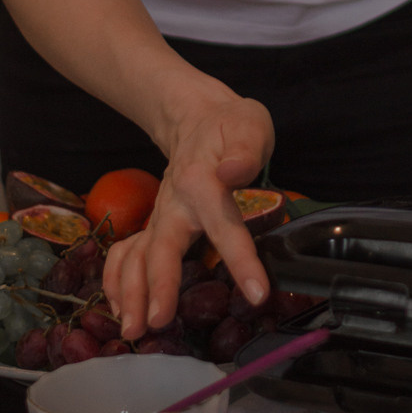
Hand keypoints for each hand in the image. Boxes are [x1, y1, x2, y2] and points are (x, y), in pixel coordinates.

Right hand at [102, 93, 274, 338]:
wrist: (197, 118)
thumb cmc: (231, 126)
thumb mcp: (250, 125)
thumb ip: (245, 150)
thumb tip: (233, 172)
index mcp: (203, 182)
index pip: (225, 225)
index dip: (241, 261)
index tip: (257, 295)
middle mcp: (174, 203)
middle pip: (160, 247)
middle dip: (157, 286)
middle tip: (156, 323)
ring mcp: (159, 215)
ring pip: (136, 256)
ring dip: (130, 293)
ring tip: (132, 331)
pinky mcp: (153, 224)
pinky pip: (126, 254)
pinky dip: (117, 282)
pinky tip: (120, 309)